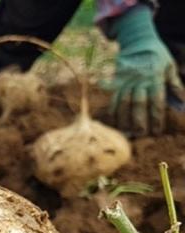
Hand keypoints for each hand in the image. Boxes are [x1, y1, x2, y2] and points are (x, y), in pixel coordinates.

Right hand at [110, 5, 184, 135]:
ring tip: (126, 132)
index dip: (157, 117)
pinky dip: (113, 110)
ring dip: (125, 119)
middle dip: (140, 120)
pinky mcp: (116, 81)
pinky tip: (114, 122)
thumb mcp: (169, 66)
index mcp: (155, 77)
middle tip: (141, 134)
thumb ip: (174, 85)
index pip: (157, 101)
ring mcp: (126, 81)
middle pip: (139, 103)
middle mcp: (140, 80)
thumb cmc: (156, 54)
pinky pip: (113, 98)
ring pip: (124, 103)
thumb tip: (181, 102)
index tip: (157, 130)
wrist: (137, 39)